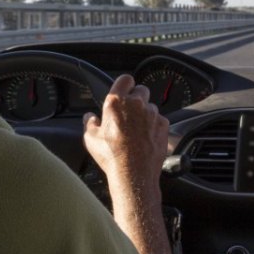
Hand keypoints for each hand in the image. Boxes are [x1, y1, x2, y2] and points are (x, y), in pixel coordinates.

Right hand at [83, 74, 168, 189]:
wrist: (133, 174)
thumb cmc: (111, 156)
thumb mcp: (90, 139)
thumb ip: (90, 122)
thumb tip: (90, 117)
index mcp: (116, 102)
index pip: (125, 79)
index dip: (125, 84)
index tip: (123, 91)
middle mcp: (136, 104)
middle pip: (140, 90)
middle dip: (136, 99)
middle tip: (128, 113)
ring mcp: (152, 114)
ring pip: (150, 106)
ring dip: (145, 114)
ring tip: (136, 130)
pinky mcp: (164, 125)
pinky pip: (159, 119)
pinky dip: (154, 126)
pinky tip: (146, 138)